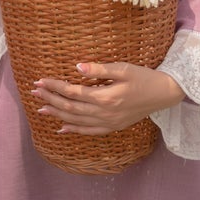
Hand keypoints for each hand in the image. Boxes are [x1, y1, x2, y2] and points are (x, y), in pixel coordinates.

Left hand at [33, 60, 183, 136]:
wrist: (164, 94)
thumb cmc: (144, 77)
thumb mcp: (123, 68)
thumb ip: (99, 69)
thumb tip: (76, 67)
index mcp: (105, 97)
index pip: (72, 93)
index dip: (54, 87)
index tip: (40, 81)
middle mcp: (104, 113)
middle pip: (70, 108)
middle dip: (50, 100)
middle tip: (34, 92)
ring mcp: (108, 123)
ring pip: (76, 121)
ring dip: (57, 115)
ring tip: (41, 109)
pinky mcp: (113, 127)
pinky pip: (89, 131)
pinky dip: (74, 130)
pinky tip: (62, 128)